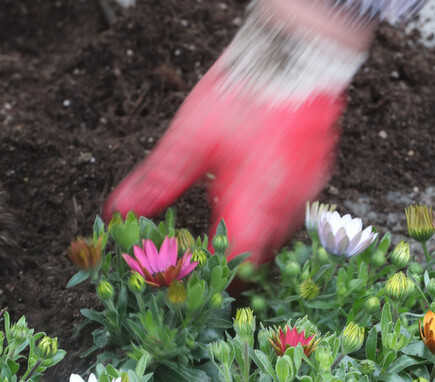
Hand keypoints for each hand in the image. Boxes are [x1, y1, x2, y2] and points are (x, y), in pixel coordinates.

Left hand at [104, 0, 375, 264]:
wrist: (299, 52)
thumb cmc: (248, 92)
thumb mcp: (190, 139)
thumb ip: (157, 182)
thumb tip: (121, 213)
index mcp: (257, 204)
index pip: (234, 264)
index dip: (208, 276)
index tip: (182, 271)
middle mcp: (287, 207)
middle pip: (257, 257)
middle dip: (225, 260)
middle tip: (193, 254)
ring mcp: (305, 192)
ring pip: (274, 236)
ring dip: (245, 236)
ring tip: (214, 225)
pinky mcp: (314, 175)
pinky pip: (288, 211)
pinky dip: (262, 214)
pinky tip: (242, 196)